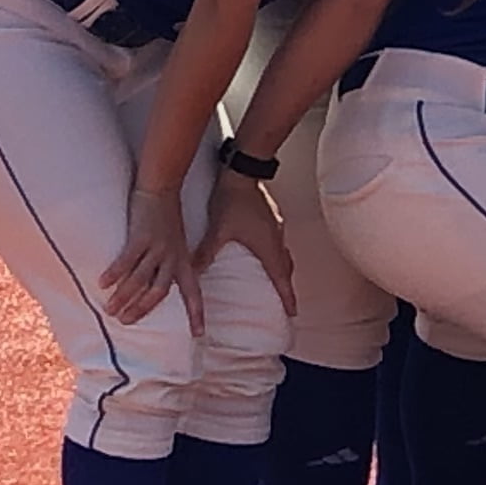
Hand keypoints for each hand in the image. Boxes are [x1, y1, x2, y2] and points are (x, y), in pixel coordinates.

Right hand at [102, 184, 204, 331]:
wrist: (162, 189)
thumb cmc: (166, 219)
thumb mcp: (176, 245)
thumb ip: (168, 266)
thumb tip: (155, 288)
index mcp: (183, 261)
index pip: (193, 292)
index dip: (196, 312)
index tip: (200, 334)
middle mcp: (172, 257)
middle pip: (159, 291)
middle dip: (142, 309)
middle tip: (126, 322)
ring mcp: (157, 247)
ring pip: (141, 278)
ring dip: (124, 296)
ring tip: (110, 310)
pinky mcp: (141, 236)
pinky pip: (127, 259)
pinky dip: (115, 272)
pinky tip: (103, 283)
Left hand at [200, 173, 294, 310]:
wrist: (243, 173)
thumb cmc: (232, 202)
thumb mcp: (218, 230)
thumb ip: (207, 254)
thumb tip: (192, 274)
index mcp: (267, 247)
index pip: (281, 278)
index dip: (287, 296)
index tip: (293, 312)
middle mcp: (276, 239)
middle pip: (286, 268)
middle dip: (286, 285)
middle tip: (285, 299)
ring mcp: (277, 227)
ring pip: (284, 253)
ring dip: (281, 268)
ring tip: (276, 278)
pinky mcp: (273, 218)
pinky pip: (278, 241)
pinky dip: (276, 252)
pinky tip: (265, 250)